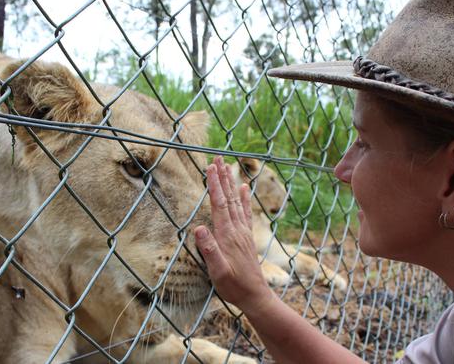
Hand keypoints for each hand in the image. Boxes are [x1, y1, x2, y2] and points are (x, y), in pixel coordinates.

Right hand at [194, 156, 274, 313]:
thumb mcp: (217, 271)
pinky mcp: (247, 236)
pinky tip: (245, 187)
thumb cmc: (233, 285)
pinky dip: (245, 198)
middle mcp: (236, 229)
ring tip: (228, 166)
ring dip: (231, 183)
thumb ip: (209, 250)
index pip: (219, 204)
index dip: (214, 185)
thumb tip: (198, 228)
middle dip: (222, 177)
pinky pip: (246, 212)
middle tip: (217, 158)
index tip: (210, 168)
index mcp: (227, 235)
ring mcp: (243, 232)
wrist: (255, 295)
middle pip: (228, 198)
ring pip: (237, 201)